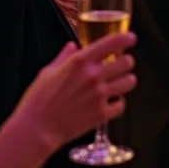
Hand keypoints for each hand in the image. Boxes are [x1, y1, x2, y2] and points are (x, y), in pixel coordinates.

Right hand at [13, 32, 137, 146]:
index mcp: (81, 61)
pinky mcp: (102, 114)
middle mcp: (94, 76)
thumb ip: (64, 57)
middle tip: (121, 65)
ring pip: (129, 82)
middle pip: (127, 62)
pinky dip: (118, 103)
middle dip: (126, 62)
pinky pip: (121, 105)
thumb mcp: (48, 72)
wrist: (37, 129)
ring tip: (119, 82)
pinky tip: (111, 102)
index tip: (131, 38)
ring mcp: (100, 95)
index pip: (113, 43)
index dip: (126, 38)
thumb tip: (72, 46)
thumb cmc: (39, 99)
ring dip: (126, 80)